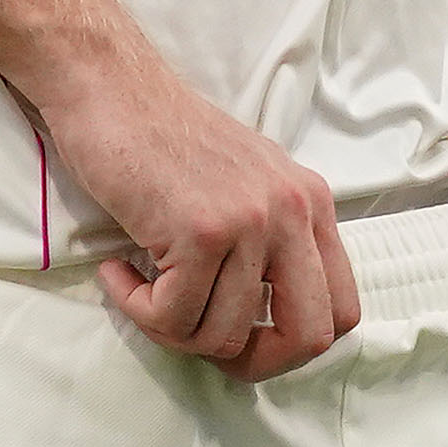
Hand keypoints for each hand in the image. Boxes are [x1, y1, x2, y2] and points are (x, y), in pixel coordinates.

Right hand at [35, 47, 360, 381]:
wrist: (107, 84)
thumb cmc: (160, 137)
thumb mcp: (244, 183)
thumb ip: (269, 242)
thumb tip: (266, 328)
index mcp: (311, 204)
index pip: (340, 311)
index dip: (293, 345)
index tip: (244, 339)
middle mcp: (293, 212)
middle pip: (308, 337)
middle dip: (252, 361)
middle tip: (197, 340)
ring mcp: (250, 221)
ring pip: (225, 335)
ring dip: (171, 328)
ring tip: (140, 287)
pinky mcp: (200, 231)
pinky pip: (173, 316)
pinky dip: (136, 307)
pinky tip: (116, 273)